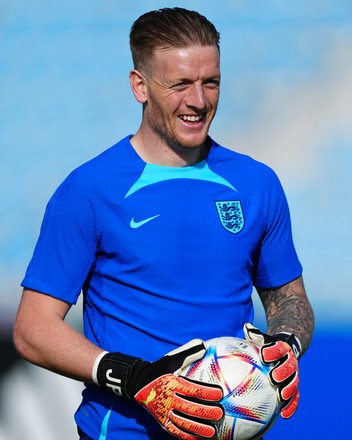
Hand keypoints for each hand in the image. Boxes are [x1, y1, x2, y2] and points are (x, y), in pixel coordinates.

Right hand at [94, 340, 222, 438]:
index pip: (193, 389)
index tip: (220, 393)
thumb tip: (205, 345)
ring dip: (198, 428)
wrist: (139, 383)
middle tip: (220, 413)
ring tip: (212, 431)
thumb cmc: (159, 369)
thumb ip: (188, 352)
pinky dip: (186, 436)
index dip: (207, 392)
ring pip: (183, 422)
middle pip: (190, 408)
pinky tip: (197, 438)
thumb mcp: (171, 358)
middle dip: (206, 412)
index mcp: (172, 383)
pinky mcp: (161, 421)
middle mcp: (168, 398)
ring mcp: (164, 412)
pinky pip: (174, 431)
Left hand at [243, 323, 300, 418]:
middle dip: (282, 372)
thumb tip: (247, 326)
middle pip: (289, 367)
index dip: (272, 351)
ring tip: (281, 396)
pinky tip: (284, 415)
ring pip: (294, 382)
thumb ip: (254, 333)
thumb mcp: (261, 338)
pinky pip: (295, 398)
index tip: (264, 354)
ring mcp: (293, 375)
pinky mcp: (293, 388)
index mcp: (282, 349)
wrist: (284, 351)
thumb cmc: (266, 346)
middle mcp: (290, 362)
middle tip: (273, 377)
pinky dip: (291, 406)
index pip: (279, 348)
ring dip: (288, 389)